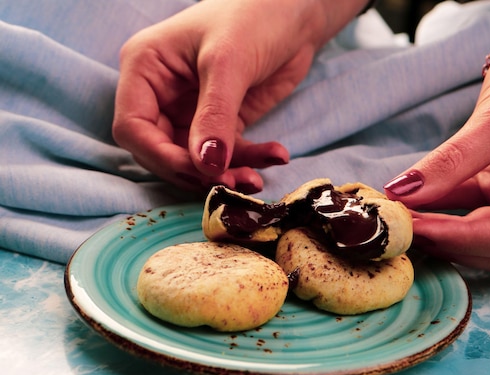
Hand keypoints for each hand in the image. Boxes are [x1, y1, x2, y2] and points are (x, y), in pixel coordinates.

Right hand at [112, 0, 361, 191]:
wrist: (296, 9)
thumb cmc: (254, 14)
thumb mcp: (229, 62)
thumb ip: (215, 115)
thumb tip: (206, 166)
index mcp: (146, 68)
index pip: (133, 127)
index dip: (161, 156)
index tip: (198, 170)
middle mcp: (162, 93)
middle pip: (162, 151)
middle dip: (196, 172)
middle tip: (232, 183)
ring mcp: (192, 110)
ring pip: (196, 160)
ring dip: (226, 174)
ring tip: (256, 179)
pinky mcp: (222, 122)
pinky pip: (227, 153)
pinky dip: (249, 161)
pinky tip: (276, 155)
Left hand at [385, 31, 489, 273]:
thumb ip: (451, 161)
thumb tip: (402, 192)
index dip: (460, 238)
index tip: (413, 228)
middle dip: (450, 241)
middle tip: (401, 227)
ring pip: (484, 238)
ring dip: (443, 231)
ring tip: (403, 217)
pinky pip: (472, 213)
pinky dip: (443, 212)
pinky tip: (413, 206)